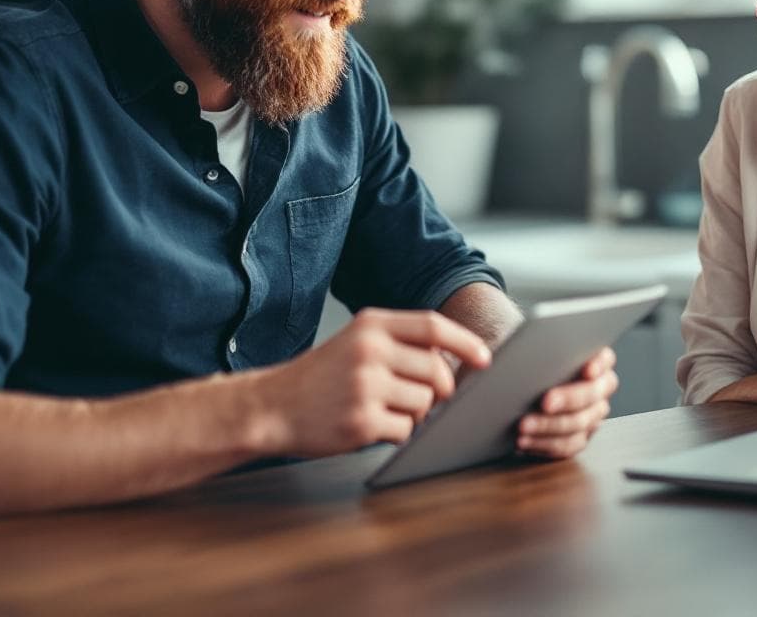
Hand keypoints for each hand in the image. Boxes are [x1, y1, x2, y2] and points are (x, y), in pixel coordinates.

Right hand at [267, 308, 491, 457]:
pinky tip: (372, 425)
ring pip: (425, 403)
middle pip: (438, 371)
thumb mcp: (356, 342)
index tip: (485, 359)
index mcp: (370, 325)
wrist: (271, 407)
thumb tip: (456, 361)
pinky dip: (398, 433)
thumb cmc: (321, 377)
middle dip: (442, 390)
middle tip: (429, 399)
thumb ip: (400, 343)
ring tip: (385, 409)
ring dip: (416, 413)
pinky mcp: (362, 422)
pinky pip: (406, 430)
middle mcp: (369, 351)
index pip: (432, 326)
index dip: (465, 343)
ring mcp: (365, 387)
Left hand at [516, 347, 617, 458]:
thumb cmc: (525, 361)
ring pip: (579, 424)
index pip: (605, 359)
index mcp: (594, 360)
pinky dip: (544, 445)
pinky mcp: (578, 438)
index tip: (586, 370)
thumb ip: (538, 347)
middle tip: (545, 401)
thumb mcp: (529, 348)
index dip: (599, 364)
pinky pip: (567, 446)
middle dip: (568, 399)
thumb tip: (513, 354)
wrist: (515, 382)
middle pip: (592, 395)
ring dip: (549, 426)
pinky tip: (523, 442)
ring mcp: (591, 415)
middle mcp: (599, 388)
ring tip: (523, 426)